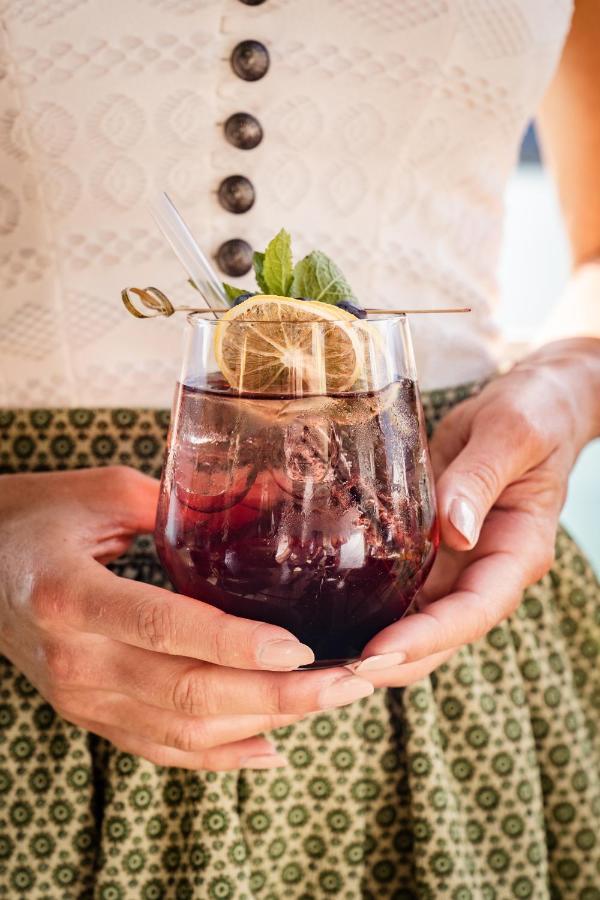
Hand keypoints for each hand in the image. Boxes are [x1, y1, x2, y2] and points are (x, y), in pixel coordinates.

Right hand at [0, 467, 373, 769]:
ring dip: (265, 722)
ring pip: (184, 731)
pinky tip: (272, 748)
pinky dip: (221, 755)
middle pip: (188, 693)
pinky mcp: (90, 715)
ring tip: (330, 703)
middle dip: (279, 694)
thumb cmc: (39, 518)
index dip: (235, 643)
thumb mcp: (104, 492)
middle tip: (349, 682)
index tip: (301, 647)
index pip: (163, 626)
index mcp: (72, 596)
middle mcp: (75, 659)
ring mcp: (80, 698)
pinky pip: (161, 749)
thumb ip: (185, 500)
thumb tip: (279, 496)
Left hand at [353, 339, 599, 686]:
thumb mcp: (511, 433)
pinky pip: (401, 586)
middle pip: (442, 634)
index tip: (378, 651)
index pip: (475, 611)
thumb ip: (481, 478)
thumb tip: (454, 531)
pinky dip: (367, 606)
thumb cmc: (533, 412)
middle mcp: (486, 568)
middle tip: (334, 670)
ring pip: (417, 621)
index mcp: (518, 550)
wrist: (533, 401)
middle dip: (392, 659)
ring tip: (320, 655)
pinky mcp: (432, 546)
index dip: (428, 638)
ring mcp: (458, 562)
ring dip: (374, 643)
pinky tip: (325, 612)